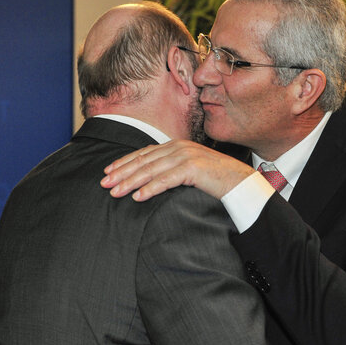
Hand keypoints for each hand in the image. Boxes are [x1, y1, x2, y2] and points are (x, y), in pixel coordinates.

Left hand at [100, 140, 254, 200]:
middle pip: (143, 160)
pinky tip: (138, 197)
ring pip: (151, 170)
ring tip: (116, 192)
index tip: (107, 171)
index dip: (124, 162)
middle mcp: (178, 148)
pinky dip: (150, 189)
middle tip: (103, 183)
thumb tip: (148, 181)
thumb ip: (170, 171)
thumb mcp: (189, 171)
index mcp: (176, 146)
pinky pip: (167, 180)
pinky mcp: (193, 168)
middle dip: (121, 172)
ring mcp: (186, 156)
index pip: (143, 153)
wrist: (241, 182)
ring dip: (130, 182)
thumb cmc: (215, 181)